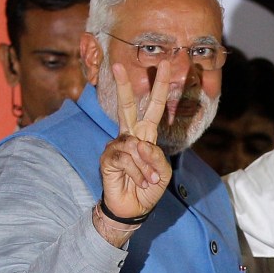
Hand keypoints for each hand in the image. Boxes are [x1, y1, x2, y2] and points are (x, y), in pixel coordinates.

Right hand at [96, 61, 172, 245]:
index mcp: (146, 135)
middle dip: (124, 85)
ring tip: (148, 181)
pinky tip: (139, 182)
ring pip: (134, 145)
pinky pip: (126, 158)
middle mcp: (129, 135)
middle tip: (117, 64)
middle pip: (127, 106)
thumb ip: (156, 156)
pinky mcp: (107, 157)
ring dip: (146, 167)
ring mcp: (116, 145)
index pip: (153, 107)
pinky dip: (137, 172)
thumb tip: (139, 144)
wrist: (134, 208)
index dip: (160, 87)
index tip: (165, 64)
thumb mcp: (163, 172)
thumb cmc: (149, 187)